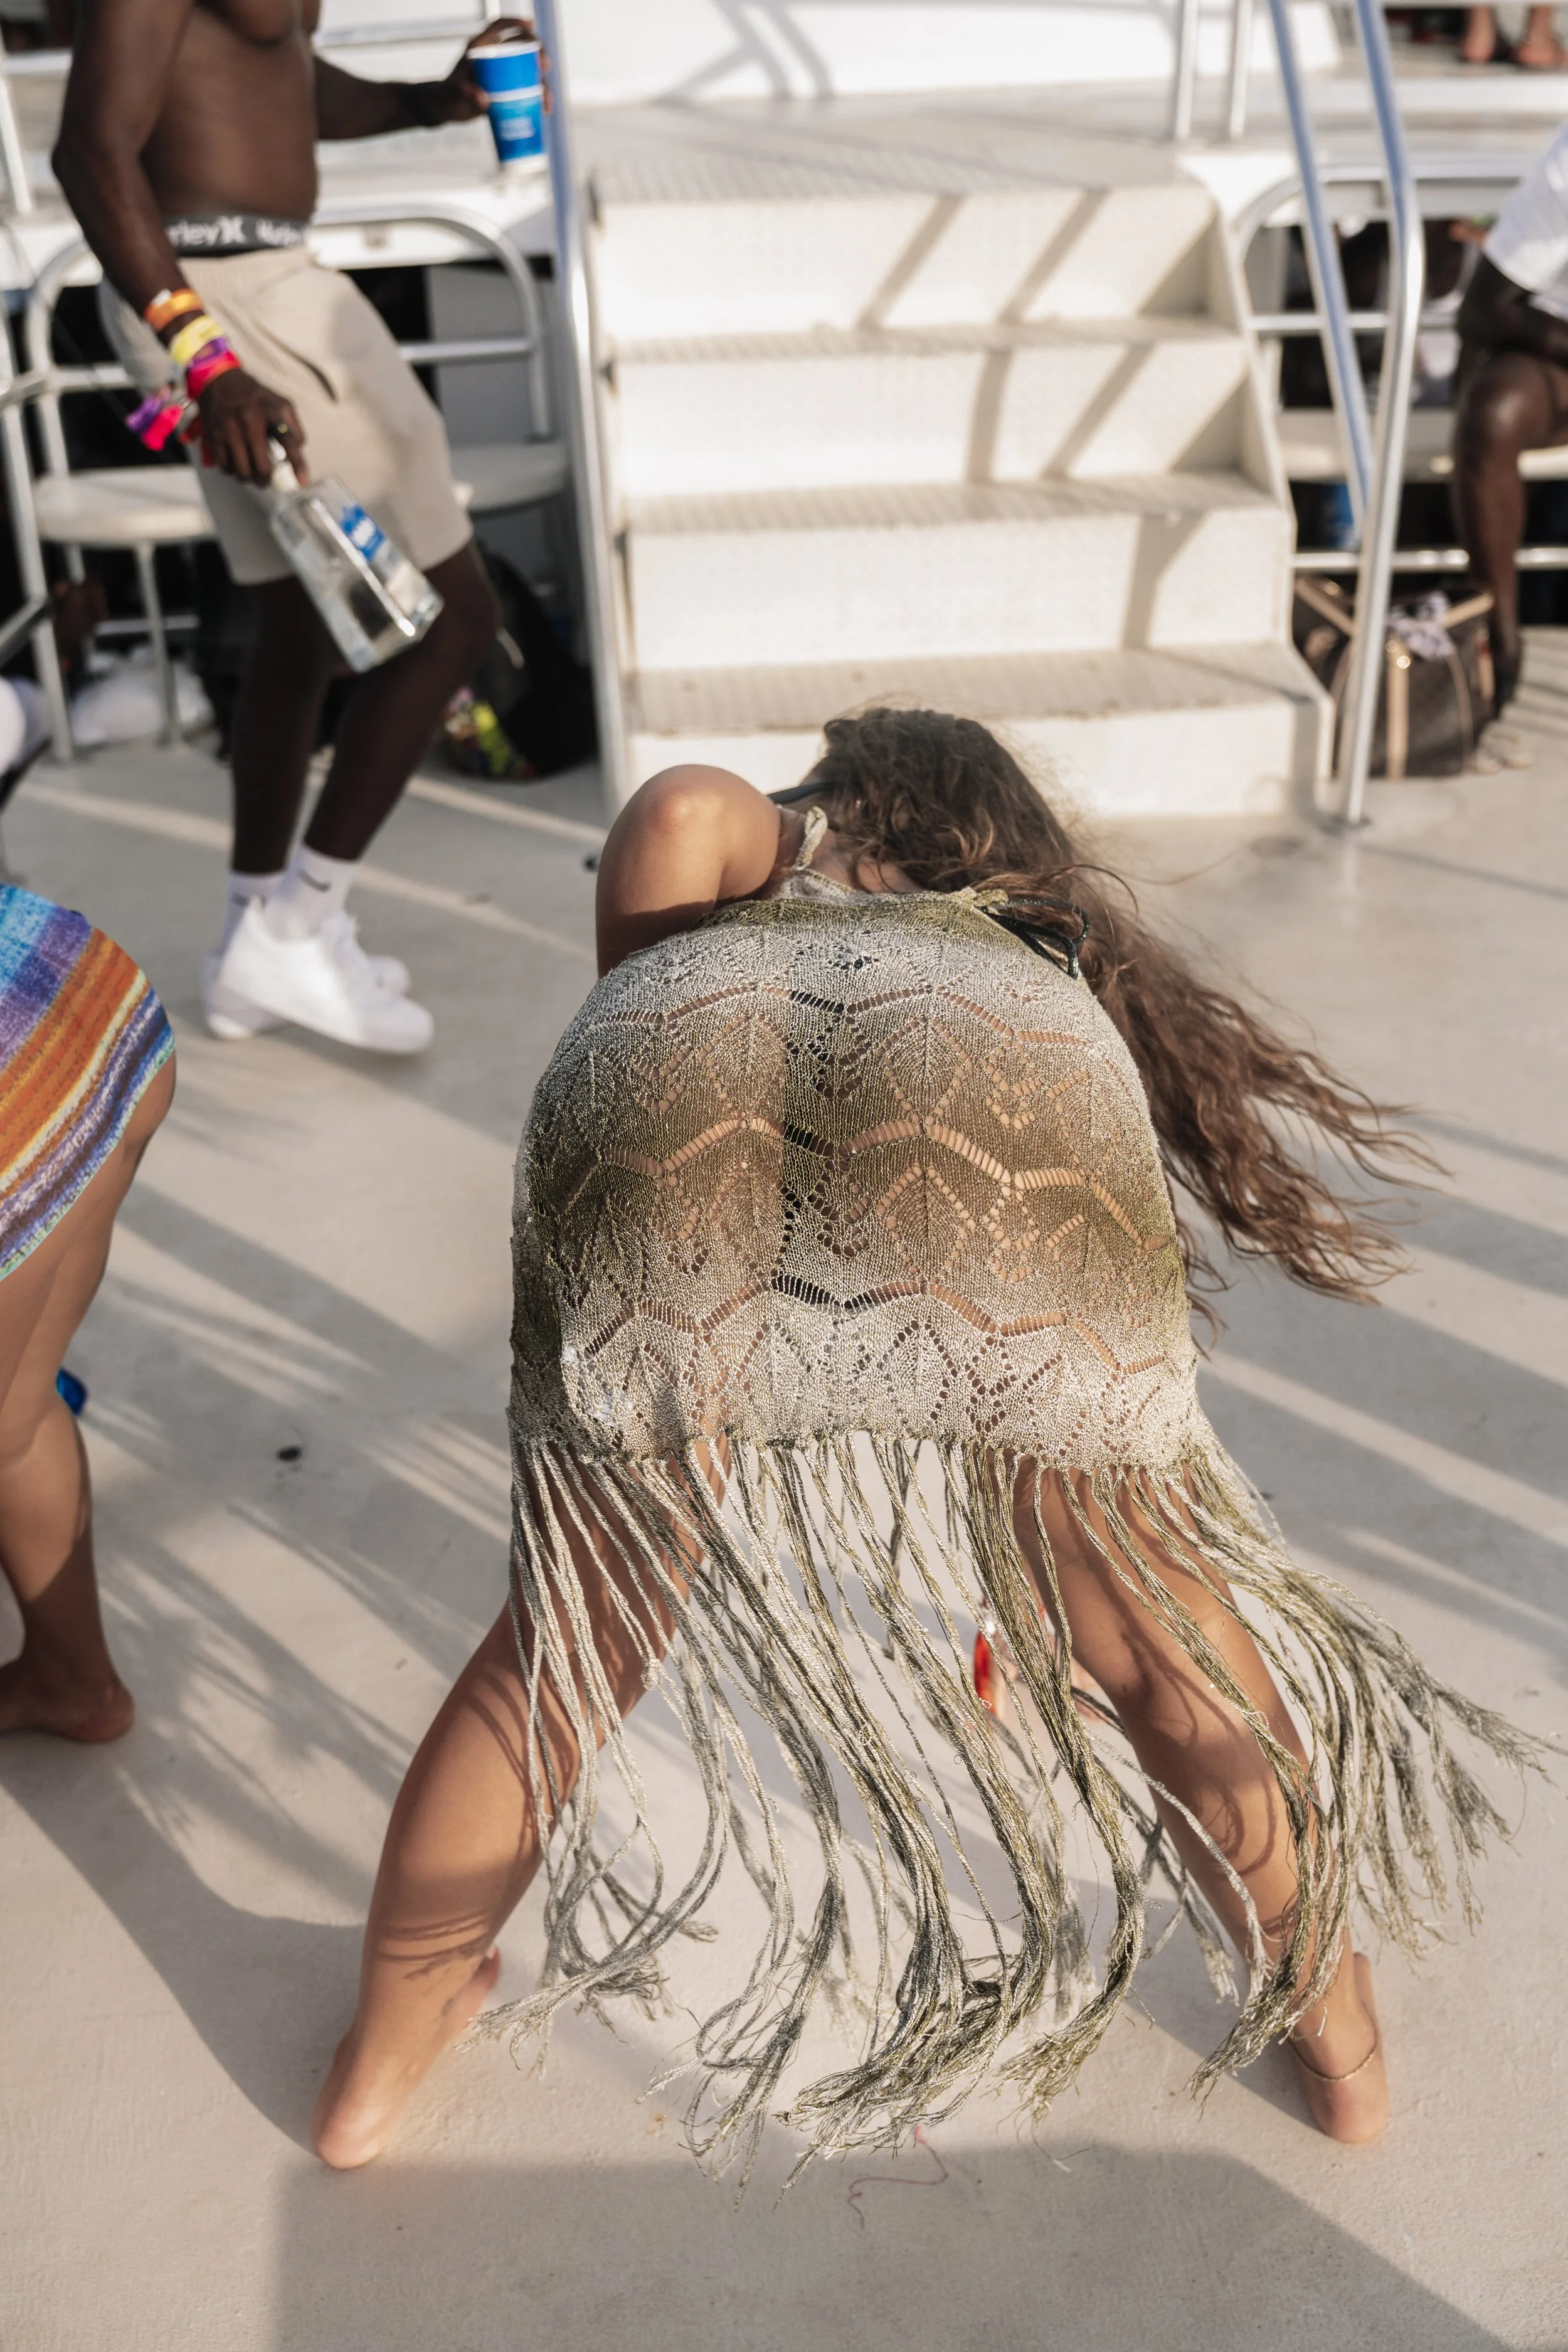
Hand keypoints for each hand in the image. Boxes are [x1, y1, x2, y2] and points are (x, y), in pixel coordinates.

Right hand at [193, 369, 307, 483]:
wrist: (219, 380)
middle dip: (266, 479)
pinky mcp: (214, 436)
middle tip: (266, 479)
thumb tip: (298, 450)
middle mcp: (250, 420)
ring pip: (242, 471)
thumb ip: (294, 426)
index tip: (303, 482)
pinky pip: (225, 466)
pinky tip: (236, 464)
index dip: (297, 464)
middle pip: (262, 467)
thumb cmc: (255, 398)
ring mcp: (230, 429)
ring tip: (251, 472)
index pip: (288, 440)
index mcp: (271, 411)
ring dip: (249, 478)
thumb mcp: (280, 404)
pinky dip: (232, 471)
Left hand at [414, 18, 549, 124]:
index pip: (499, 26)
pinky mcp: (506, 90)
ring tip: (546, 102)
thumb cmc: (446, 96)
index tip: (531, 25)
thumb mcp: (454, 92)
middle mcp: (495, 57)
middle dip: (538, 53)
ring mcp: (502, 74)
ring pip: (529, 71)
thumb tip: (485, 100)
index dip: (516, 22)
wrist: (444, 109)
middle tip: (545, 68)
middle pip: (522, 46)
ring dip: (542, 82)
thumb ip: (466, 92)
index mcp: (481, 47)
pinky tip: (544, 109)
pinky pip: (526, 90)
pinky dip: (537, 98)